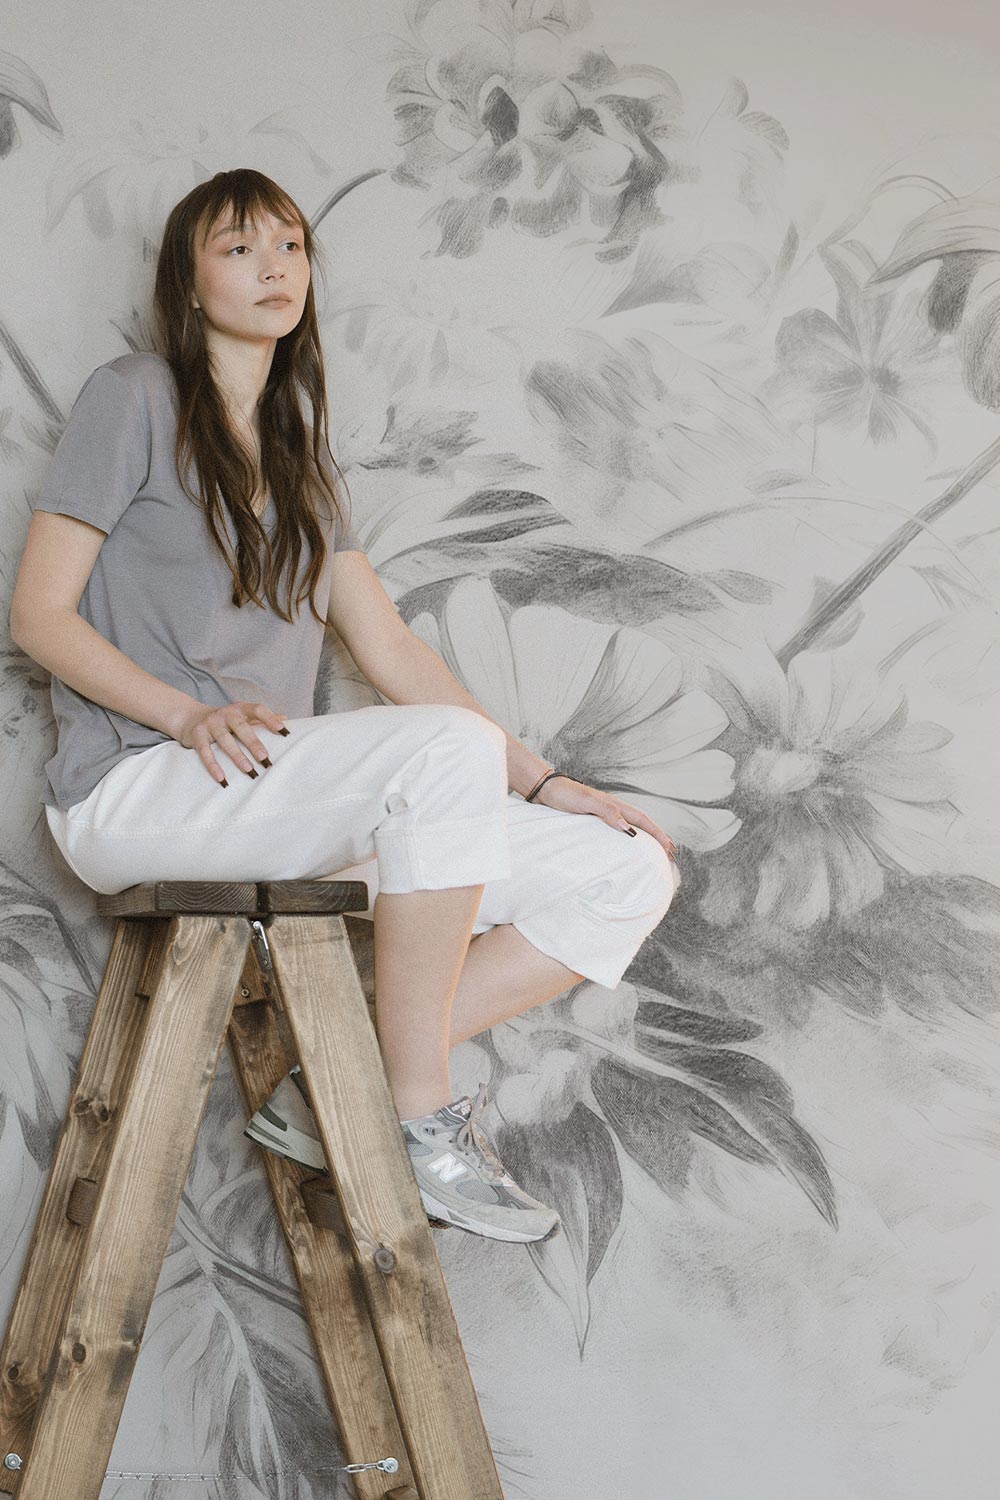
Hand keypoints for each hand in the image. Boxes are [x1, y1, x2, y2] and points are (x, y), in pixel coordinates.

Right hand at [174, 699, 288, 786]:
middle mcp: (225, 713)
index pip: (258, 710)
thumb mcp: (242, 717)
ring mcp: (210, 723)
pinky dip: (213, 766)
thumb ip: (261, 719)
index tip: (284, 731)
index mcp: (240, 709)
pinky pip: (205, 752)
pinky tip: (222, 779)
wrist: (191, 718)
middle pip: (241, 727)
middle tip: (265, 758)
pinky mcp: (197, 735)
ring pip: (225, 740)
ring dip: (237, 756)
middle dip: (254, 743)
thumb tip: (286, 719)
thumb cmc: (225, 721)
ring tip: (249, 770)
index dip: (270, 719)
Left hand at [531, 774, 677, 860]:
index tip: (670, 848)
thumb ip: (608, 813)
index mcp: (614, 805)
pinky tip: (623, 850)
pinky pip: (615, 833)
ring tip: (653, 854)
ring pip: (630, 828)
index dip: (658, 834)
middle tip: (670, 855)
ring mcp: (602, 816)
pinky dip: (625, 840)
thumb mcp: (587, 802)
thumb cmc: (565, 794)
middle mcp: (611, 810)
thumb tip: (630, 830)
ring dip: (643, 840)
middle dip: (657, 839)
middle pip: (641, 825)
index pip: (642, 820)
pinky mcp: (591, 822)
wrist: (545, 790)